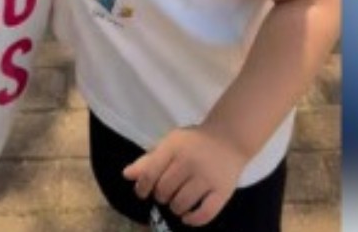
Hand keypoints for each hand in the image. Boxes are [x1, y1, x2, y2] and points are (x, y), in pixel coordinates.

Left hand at [124, 125, 248, 226]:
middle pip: (164, 191)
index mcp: (175, 147)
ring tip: (179, 201)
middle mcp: (191, 161)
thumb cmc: (196, 142)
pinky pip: (205, 213)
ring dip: (175, 208)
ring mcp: (208, 177)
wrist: (232, 137)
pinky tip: (188, 216)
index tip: (144, 192)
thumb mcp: (171, 144)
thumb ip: (149, 160)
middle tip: (168, 192)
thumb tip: (126, 175)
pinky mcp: (223, 190)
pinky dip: (193, 220)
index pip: (149, 174)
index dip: (142, 188)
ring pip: (181, 204)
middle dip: (161, 196)